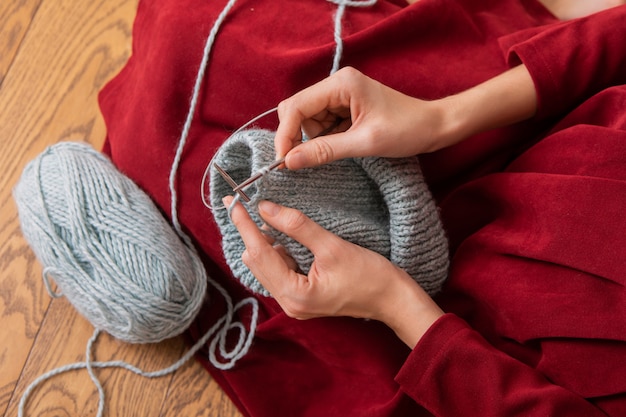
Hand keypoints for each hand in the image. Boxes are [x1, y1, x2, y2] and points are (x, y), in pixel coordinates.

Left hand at [226, 196, 443, 347]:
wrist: (393, 299)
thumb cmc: (370, 276)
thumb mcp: (331, 246)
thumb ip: (296, 226)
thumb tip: (266, 208)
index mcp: (294, 295)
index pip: (259, 254)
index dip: (244, 226)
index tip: (232, 203)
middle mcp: (289, 304)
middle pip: (257, 261)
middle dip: (252, 232)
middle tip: (248, 204)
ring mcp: (295, 302)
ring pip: (267, 265)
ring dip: (266, 240)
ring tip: (270, 216)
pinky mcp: (302, 296)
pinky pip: (280, 269)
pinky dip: (279, 250)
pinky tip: (285, 235)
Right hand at [275, 65, 537, 169]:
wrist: (435, 127)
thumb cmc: (407, 130)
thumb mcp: (364, 144)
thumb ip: (324, 151)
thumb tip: (289, 162)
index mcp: (340, 84)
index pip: (295, 107)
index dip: (285, 135)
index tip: (284, 162)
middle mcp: (336, 84)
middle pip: (297, 112)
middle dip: (298, 138)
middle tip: (303, 163)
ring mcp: (340, 96)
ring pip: (308, 121)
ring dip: (314, 141)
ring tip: (340, 151)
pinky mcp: (345, 107)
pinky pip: (322, 125)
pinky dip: (325, 140)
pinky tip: (343, 147)